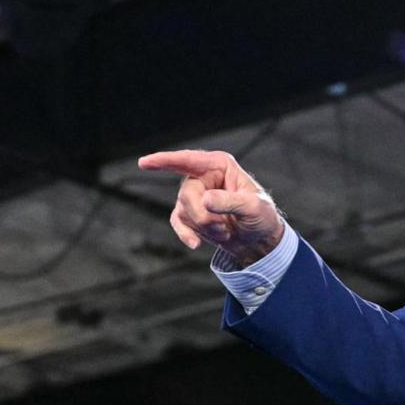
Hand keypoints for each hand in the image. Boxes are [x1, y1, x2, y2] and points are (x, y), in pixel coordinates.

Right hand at [138, 149, 284, 267]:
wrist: (259, 240)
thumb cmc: (261, 216)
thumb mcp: (253, 208)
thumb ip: (230, 202)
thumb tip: (205, 200)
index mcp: (219, 165)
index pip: (188, 160)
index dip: (165, 161)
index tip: (143, 163)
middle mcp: (203, 176)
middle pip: (187, 194)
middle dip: (203, 216)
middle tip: (224, 227)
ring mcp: (194, 195)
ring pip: (183, 210)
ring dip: (204, 226)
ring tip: (225, 231)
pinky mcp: (190, 213)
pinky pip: (178, 222)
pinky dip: (186, 234)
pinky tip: (195, 244)